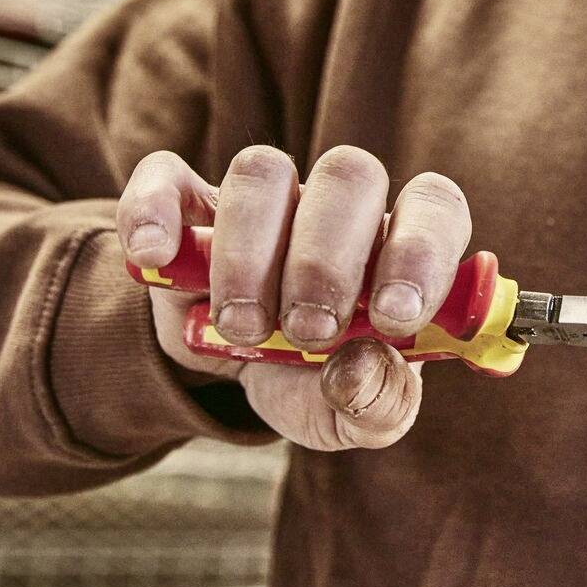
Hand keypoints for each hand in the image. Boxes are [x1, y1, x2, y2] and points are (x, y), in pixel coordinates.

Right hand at [116, 144, 471, 451]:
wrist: (236, 377)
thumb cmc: (317, 381)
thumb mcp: (355, 415)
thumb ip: (378, 404)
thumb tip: (363, 370)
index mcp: (399, 244)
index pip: (434, 206)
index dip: (421, 251)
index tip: (392, 317)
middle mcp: (339, 205)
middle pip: (348, 176)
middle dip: (326, 261)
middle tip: (308, 332)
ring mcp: (264, 198)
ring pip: (263, 171)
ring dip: (249, 253)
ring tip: (242, 326)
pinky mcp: (186, 202)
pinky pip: (166, 175)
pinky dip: (154, 210)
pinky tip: (152, 258)